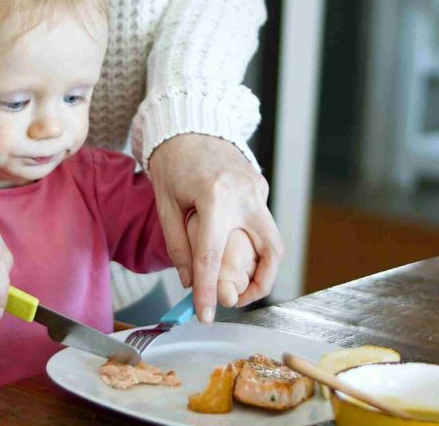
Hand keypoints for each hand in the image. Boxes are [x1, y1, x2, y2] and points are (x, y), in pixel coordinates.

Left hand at [148, 133, 283, 322]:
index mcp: (215, 197)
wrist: (189, 123)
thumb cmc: (172, 161)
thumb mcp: (165, 204)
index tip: (205, 315)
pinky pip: (263, 223)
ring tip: (239, 282)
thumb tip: (190, 281)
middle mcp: (245, 194)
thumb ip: (179, 245)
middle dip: (260, 284)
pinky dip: (253, 243)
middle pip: (269, 252)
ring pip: (273, 240)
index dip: (208, 291)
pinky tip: (234, 250)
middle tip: (238, 300)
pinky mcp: (260, 186)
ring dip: (262, 267)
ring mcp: (258, 189)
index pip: (213, 257)